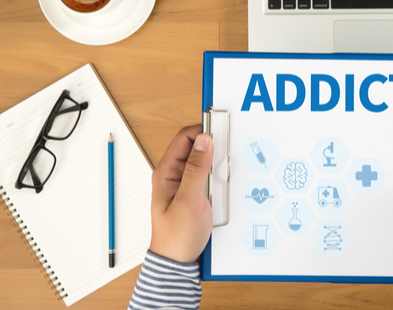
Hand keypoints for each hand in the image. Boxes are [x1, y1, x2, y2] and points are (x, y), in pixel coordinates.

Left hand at [149, 125, 212, 262]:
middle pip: (197, 148)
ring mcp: (186, 184)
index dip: (203, 131)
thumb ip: (197, 169)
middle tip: (226, 156)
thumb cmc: (177, 236)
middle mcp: (175, 175)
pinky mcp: (197, 194)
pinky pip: (210, 178)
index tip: (221, 131)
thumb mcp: (189, 200)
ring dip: (218, 166)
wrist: (178, 263)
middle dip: (214, 149)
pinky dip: (220, 179)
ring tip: (223, 178)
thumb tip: (204, 141)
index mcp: (166, 173)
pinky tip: (224, 188)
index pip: (184, 138)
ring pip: (206, 163)